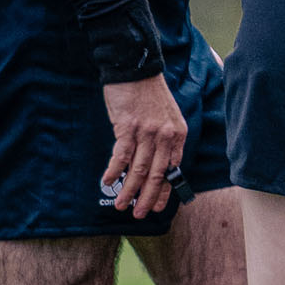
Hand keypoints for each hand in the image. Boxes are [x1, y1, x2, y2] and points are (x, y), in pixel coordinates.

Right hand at [100, 72, 187, 217]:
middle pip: (156, 174)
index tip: (158, 207)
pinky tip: (107, 181)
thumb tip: (156, 165)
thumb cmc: (149, 94)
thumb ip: (165, 140)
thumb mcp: (167, 117)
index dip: (165, 191)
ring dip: (129, 190)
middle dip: (148, 198)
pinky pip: (120, 156)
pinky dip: (113, 171)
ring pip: (138, 169)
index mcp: (177, 134)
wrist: (135, 69)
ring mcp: (146, 132)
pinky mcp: (127, 127)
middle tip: (139, 215)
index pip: (173, 170)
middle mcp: (164, 136)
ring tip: (121, 205)